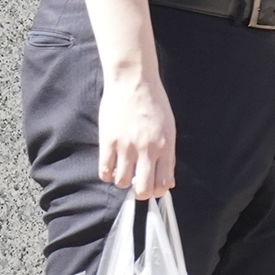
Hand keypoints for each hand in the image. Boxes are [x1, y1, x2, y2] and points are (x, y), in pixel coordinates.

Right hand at [99, 66, 176, 200]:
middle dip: (141, 193)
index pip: (164, 183)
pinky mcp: (108, 141)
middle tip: (137, 184)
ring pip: (122, 183)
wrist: (134, 81)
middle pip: (143, 189)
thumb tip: (168, 181)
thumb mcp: (169, 128)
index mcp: (165, 146)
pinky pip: (105, 171)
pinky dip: (107, 174)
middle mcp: (147, 150)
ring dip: (122, 181)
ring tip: (123, 171)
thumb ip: (168, 155)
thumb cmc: (153, 103)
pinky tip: (111, 166)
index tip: (152, 187)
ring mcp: (126, 146)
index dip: (158, 191)